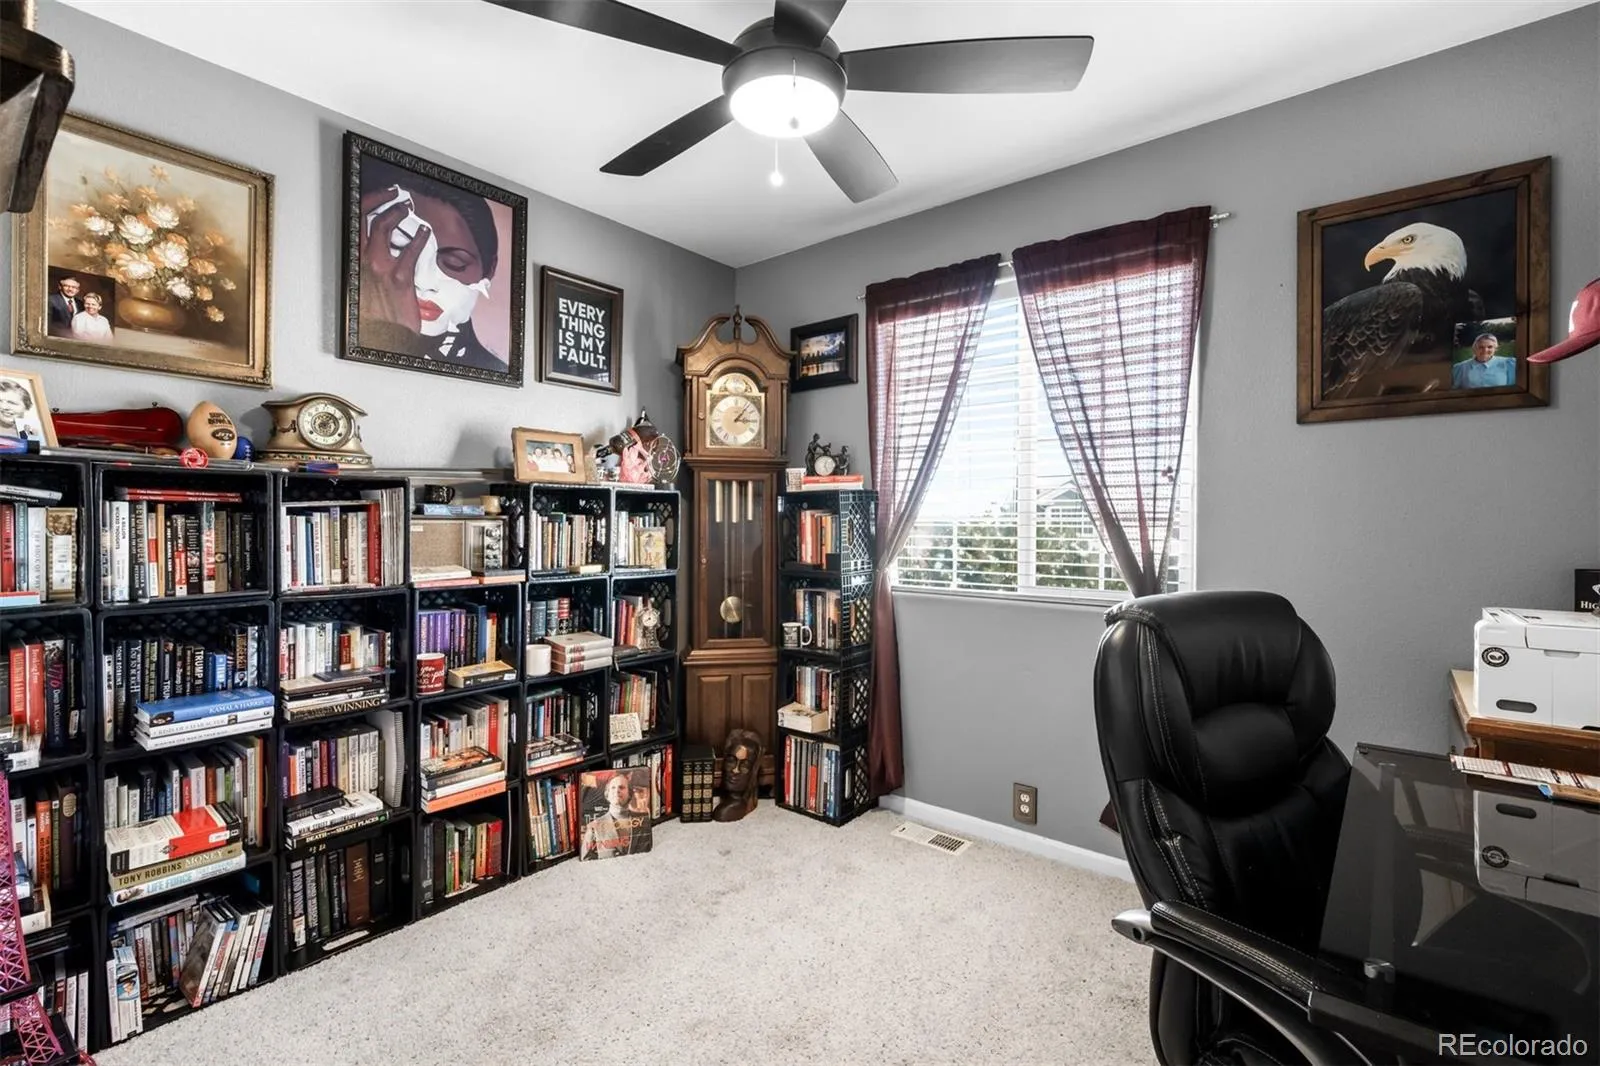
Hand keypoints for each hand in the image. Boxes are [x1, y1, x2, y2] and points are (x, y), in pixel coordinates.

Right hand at [358, 186, 427, 334]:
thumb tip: (378, 253)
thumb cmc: (372, 316)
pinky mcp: (400, 277)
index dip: (369, 203)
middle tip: (396, 195)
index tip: (382, 195)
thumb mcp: (362, 286)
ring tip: (407, 209)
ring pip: (385, 227)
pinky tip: (425, 233)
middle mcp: (362, 260)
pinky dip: (418, 237)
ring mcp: (380, 267)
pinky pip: (409, 250)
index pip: (355, 222)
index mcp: (352, 262)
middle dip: (382, 200)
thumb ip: (368, 267)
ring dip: (397, 213)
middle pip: (368, 218)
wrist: (383, 337)